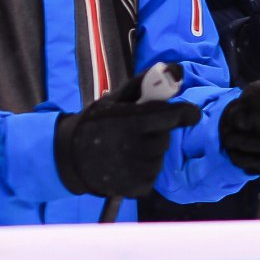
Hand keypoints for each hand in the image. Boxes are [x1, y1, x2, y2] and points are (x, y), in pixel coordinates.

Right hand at [54, 72, 201, 197]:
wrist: (69, 157)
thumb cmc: (96, 123)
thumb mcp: (116, 98)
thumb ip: (146, 83)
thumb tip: (178, 70)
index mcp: (130, 122)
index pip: (172, 116)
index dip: (185, 113)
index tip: (191, 113)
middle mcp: (134, 148)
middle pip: (166, 136)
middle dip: (157, 131)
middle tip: (138, 130)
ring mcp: (135, 171)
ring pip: (160, 156)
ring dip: (151, 150)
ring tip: (129, 147)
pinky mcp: (135, 188)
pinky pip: (153, 174)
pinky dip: (145, 169)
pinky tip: (128, 163)